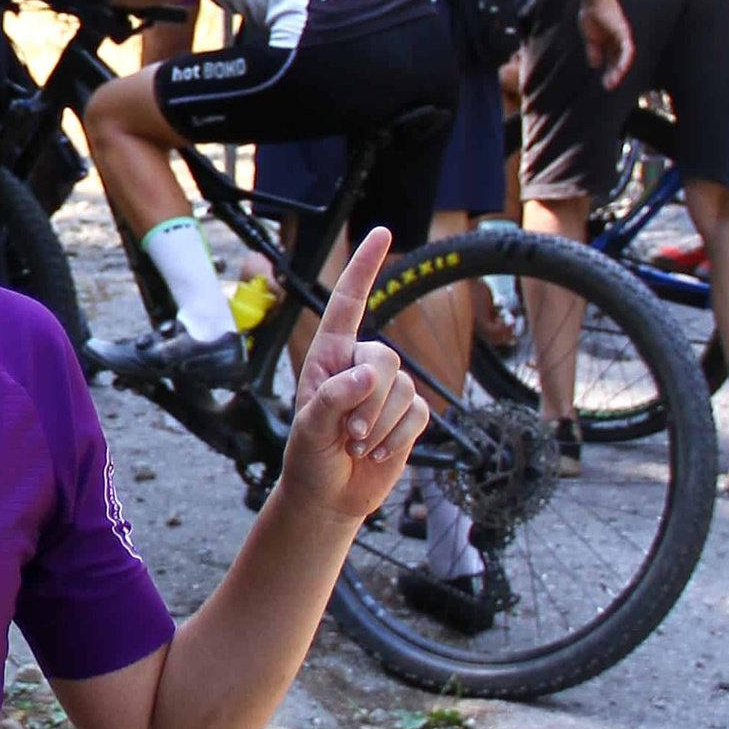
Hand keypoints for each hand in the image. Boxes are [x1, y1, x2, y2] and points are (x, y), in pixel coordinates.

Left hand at [282, 230, 427, 526]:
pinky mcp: (409, 416)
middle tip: (345, 432)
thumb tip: (368, 376)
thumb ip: (333, 398)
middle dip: (367, 402)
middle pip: (384, 359)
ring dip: (378, 425)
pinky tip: (376, 451)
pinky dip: (396, 438)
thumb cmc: (308, 456)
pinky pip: (419, 415)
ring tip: (355, 443)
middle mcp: (360, 365)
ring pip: (404, 390)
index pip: (349, 303)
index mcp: (328, 356)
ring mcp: (388, 390)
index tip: (382, 232)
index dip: (365, 267)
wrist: (329, 496)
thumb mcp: (308, 429)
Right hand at [580, 0, 633, 87]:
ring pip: (624, 57)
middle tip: (608, 86)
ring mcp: (622, 37)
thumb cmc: (592, 15)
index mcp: (611, 42)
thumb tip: (595, 65)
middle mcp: (619, 41)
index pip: (613, 61)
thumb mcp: (590, 38)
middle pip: (619, 61)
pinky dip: (625, 59)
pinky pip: (627, 48)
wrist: (593, 0)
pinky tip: (621, 68)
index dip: (610, 72)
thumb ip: (593, 52)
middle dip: (614, 74)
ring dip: (619, 70)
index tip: (605, 84)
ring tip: (613, 80)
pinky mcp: (623, 32)